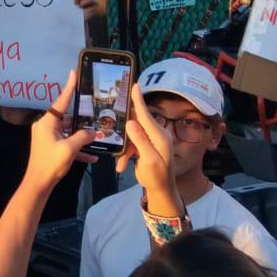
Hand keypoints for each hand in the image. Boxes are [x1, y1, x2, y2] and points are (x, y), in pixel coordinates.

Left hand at [25, 72, 97, 185]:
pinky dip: (78, 149)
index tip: (73, 73)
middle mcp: (46, 126)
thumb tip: (92, 132)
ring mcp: (48, 137)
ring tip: (98, 134)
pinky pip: (67, 144)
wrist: (38, 184)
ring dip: (82, 135)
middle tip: (96, 111)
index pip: (61, 101)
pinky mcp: (51, 148)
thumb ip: (82, 137)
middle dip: (82, 118)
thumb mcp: (69, 149)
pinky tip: (93, 157)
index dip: (69, 87)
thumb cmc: (51, 163)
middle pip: (67, 117)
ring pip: (69, 131)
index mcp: (47, 122)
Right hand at [118, 83, 181, 209]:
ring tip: (121, 164)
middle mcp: (157, 135)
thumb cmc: (157, 177)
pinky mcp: (145, 146)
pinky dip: (125, 155)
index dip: (139, 100)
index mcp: (160, 136)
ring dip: (124, 150)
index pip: (147, 115)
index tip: (134, 85)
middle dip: (125, 132)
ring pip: (131, 136)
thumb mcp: (149, 160)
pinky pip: (131, 145)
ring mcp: (151, 140)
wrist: (161, 191)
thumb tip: (131, 122)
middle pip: (136, 123)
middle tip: (115, 129)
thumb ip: (141, 141)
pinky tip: (122, 166)